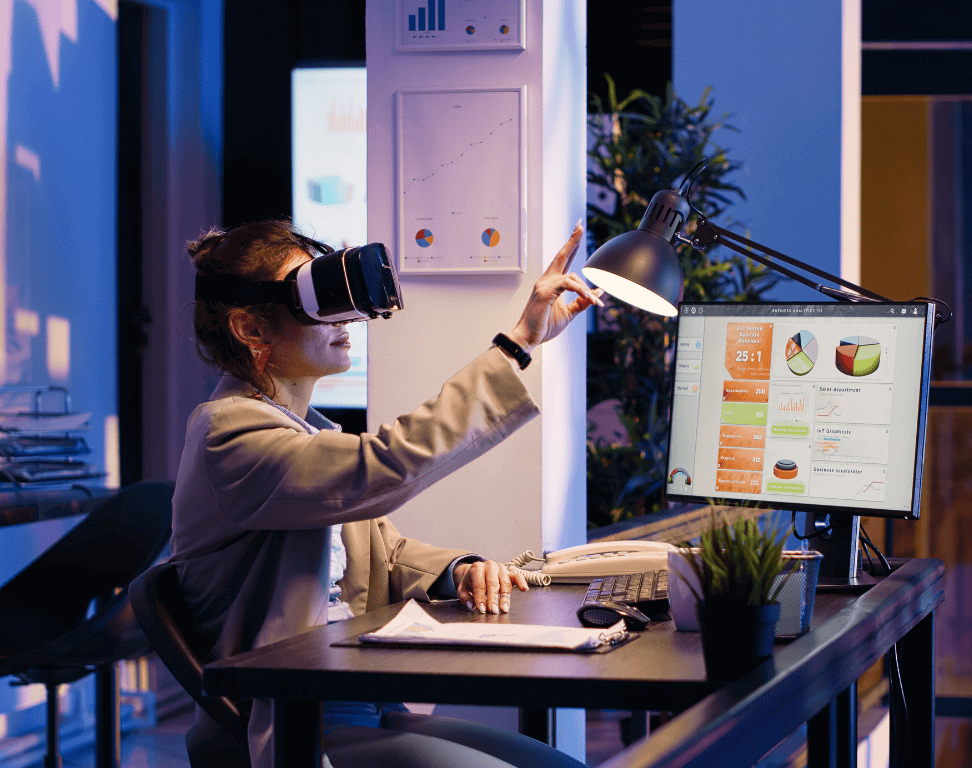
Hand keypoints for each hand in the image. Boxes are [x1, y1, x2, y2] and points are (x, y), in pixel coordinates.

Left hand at [454, 560, 528, 613]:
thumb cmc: (471, 582)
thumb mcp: (463, 588)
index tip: (481, 609)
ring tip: (504, 608)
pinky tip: (524, 589)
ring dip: (505, 597)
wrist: (477, 571)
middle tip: (493, 611)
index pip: (479, 584)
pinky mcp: (509, 572)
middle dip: (493, 599)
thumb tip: (470, 605)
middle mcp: (490, 565)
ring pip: (504, 582)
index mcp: (477, 568)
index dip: (480, 597)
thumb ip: (465, 597)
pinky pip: (517, 576)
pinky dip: (521, 582)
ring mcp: (501, 568)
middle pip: (492, 583)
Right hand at [505, 222, 603, 353]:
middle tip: (580, 225)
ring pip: (572, 277)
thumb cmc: (545, 326)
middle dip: (572, 240)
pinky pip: (568, 285)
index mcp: (552, 283)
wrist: (528, 337)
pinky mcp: (545, 292)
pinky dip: (581, 291)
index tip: (578, 231)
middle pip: (562, 256)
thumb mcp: (569, 313)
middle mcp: (547, 280)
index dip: (572, 246)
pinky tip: (589, 299)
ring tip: (596, 303)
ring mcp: (544, 285)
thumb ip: (583, 301)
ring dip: (587, 290)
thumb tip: (599, 292)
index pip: (564, 260)